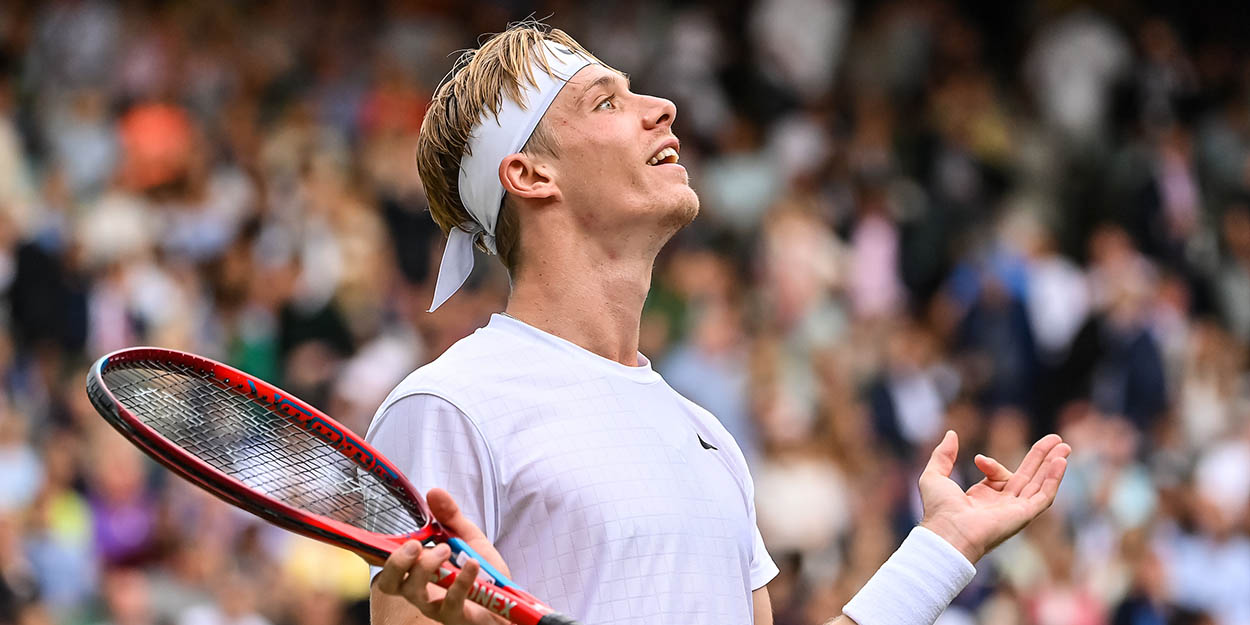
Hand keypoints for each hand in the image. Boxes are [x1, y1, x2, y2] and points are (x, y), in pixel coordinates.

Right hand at [374, 489, 509, 623]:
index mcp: (417, 571)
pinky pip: (451, 601)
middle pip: (388, 582)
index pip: (386, 564)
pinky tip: (472, 564)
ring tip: (447, 549)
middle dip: (395, 562)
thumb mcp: (467, 539)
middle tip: (414, 545)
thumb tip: (433, 491)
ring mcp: (435, 606)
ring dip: (426, 567)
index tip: (364, 535)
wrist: (509, 603)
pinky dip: (462, 579)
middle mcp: (419, 591)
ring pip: (413, 592)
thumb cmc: (484, 576)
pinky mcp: (455, 616)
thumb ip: (450, 517)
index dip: (370, 551)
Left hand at [918, 431, 1069, 563]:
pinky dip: (1053, 480)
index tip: (979, 461)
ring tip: (1064, 446)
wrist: (949, 531)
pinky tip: (1061, 462)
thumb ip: (943, 454)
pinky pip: (1044, 496)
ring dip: (1052, 465)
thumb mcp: (934, 475)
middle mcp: (1002, 505)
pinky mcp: (1024, 515)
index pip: (999, 476)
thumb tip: (952, 434)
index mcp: (983, 498)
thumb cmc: (939, 510)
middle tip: (1057, 440)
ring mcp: (1015, 510)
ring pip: (1039, 484)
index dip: (992, 465)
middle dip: (1042, 458)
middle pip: (1028, 477)